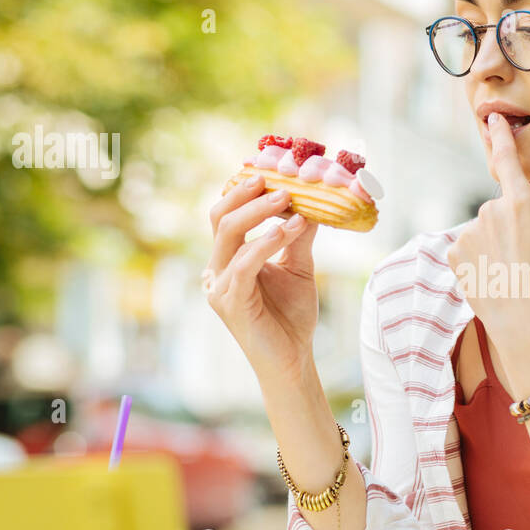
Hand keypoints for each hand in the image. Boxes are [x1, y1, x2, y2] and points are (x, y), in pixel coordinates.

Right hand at [204, 175, 320, 383]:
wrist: (293, 359)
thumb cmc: (292, 316)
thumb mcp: (299, 267)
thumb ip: (299, 236)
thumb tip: (312, 203)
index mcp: (229, 259)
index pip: (228, 214)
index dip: (245, 190)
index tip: (273, 171)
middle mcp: (217, 269)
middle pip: (221, 217)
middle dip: (247, 194)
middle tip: (276, 179)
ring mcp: (218, 285)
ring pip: (229, 233)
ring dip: (260, 212)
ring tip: (288, 200)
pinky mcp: (229, 301)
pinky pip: (244, 263)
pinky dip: (266, 242)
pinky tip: (288, 229)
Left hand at [447, 111, 529, 342]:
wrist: (526, 324)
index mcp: (519, 204)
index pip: (508, 160)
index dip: (501, 137)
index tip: (492, 119)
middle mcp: (489, 213)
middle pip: (500, 207)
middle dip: (511, 223)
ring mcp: (469, 234)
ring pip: (484, 229)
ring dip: (495, 242)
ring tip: (514, 269)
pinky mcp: (455, 256)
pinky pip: (468, 248)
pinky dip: (478, 258)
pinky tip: (495, 275)